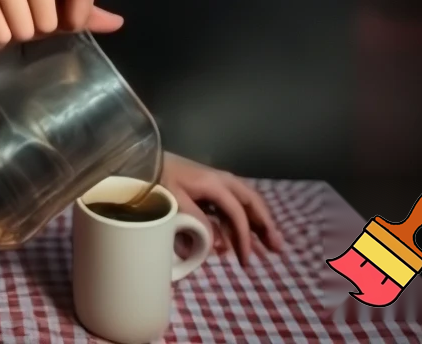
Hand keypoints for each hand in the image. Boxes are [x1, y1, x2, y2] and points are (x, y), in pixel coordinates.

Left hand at [161, 152, 283, 263]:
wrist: (143, 160)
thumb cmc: (157, 178)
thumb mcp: (174, 200)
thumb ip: (196, 220)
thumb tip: (218, 242)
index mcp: (214, 183)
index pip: (237, 212)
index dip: (244, 237)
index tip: (245, 260)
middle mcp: (221, 180)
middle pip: (250, 202)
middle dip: (265, 225)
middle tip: (277, 247)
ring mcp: (216, 182)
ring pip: (244, 202)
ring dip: (257, 222)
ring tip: (269, 243)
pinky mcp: (208, 187)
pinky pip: (232, 203)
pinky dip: (241, 218)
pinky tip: (244, 234)